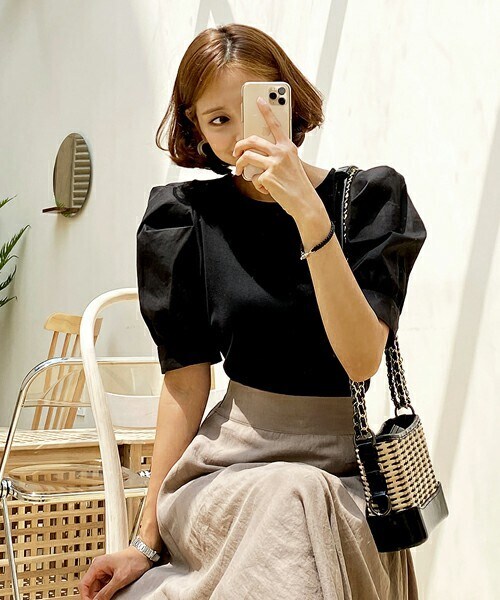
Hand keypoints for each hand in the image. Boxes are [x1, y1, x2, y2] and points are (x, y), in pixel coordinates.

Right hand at [78, 547, 153, 598]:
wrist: (144, 553)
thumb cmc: (134, 559)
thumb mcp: (120, 578)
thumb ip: (106, 592)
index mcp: (97, 565)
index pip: (84, 584)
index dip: (85, 597)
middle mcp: (99, 567)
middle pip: (90, 588)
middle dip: (95, 597)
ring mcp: (104, 571)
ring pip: (97, 588)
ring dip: (101, 595)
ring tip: (109, 597)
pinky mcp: (110, 574)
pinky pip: (104, 587)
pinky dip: (106, 593)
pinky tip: (112, 595)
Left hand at [232, 96, 317, 218]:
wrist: (304, 201)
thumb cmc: (297, 184)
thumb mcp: (290, 164)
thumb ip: (276, 156)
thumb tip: (255, 156)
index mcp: (288, 147)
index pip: (276, 124)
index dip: (267, 111)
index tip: (259, 100)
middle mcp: (281, 152)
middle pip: (252, 140)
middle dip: (239, 145)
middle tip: (235, 151)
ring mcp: (274, 164)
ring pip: (247, 157)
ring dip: (239, 164)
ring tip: (239, 170)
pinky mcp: (268, 177)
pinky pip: (254, 178)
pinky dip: (258, 185)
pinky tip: (267, 189)